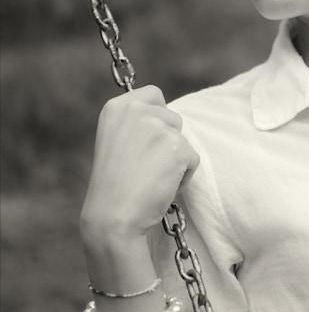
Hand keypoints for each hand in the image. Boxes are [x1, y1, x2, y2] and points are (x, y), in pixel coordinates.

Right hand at [80, 85, 198, 241]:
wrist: (112, 217)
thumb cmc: (114, 186)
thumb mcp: (116, 142)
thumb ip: (137, 125)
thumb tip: (167, 118)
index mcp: (118, 107)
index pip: (154, 94)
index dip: (158, 116)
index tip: (148, 140)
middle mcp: (137, 110)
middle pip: (173, 118)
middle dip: (167, 142)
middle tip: (145, 168)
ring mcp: (157, 127)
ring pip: (184, 140)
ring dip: (175, 160)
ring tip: (151, 179)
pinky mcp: (177, 146)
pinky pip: (193, 159)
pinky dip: (183, 177)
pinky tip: (161, 187)